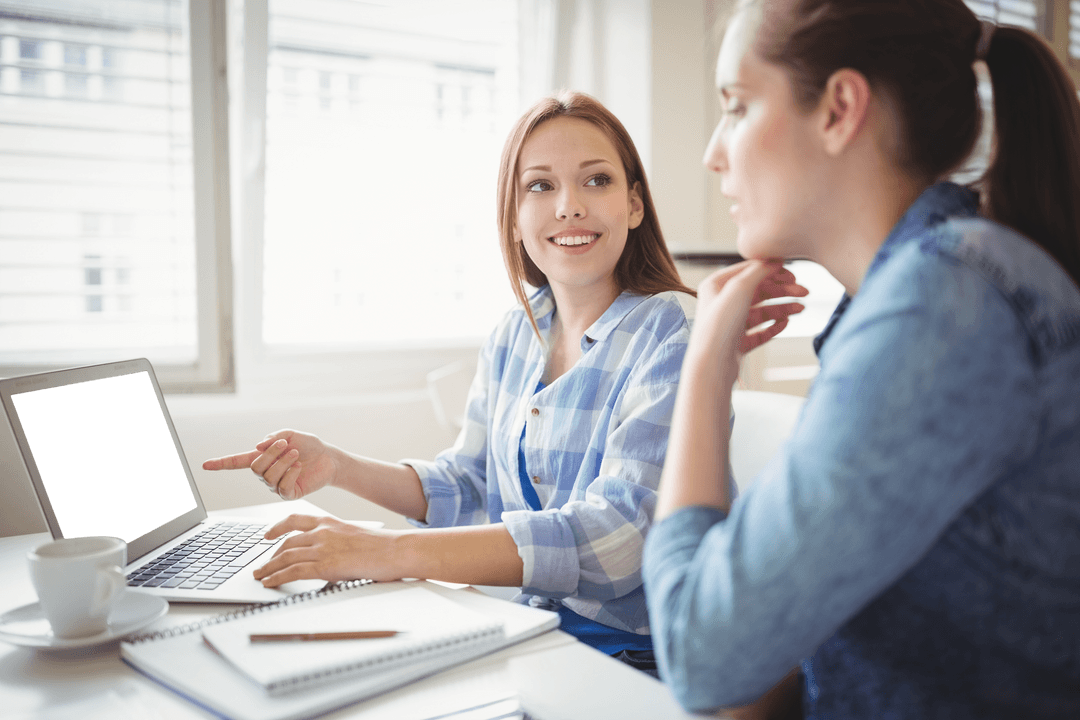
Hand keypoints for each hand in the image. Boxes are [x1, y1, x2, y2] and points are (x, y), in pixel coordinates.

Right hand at [201, 429, 338, 499]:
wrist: (329, 458)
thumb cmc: (309, 446)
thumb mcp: (291, 434)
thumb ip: (274, 437)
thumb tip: (258, 446)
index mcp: (263, 458)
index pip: (237, 462)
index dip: (221, 463)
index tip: (204, 465)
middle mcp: (266, 473)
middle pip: (255, 468)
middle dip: (271, 454)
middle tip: (287, 444)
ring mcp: (277, 485)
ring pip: (268, 477)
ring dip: (283, 462)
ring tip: (296, 454)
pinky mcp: (289, 494)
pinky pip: (282, 487)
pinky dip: (290, 474)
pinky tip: (298, 467)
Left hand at [254, 514, 404, 585]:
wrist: (394, 550)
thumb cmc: (381, 546)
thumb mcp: (353, 536)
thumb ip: (335, 542)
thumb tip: (325, 556)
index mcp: (329, 522)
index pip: (295, 520)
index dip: (277, 527)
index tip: (267, 534)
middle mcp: (322, 532)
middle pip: (285, 543)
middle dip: (269, 556)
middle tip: (261, 565)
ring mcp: (322, 548)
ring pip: (284, 557)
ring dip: (268, 569)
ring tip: (260, 576)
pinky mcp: (325, 566)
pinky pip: (293, 571)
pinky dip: (277, 578)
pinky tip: (270, 583)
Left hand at [689, 260, 808, 383]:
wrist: (712, 364)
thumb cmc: (720, 325)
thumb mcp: (739, 288)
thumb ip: (759, 271)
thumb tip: (774, 260)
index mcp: (716, 285)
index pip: (748, 271)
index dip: (772, 270)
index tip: (793, 273)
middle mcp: (721, 303)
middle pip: (758, 291)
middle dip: (783, 290)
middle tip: (805, 292)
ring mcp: (730, 324)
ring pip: (762, 311)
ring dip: (783, 308)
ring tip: (801, 309)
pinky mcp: (737, 343)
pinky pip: (760, 331)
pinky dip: (774, 326)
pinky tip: (786, 323)